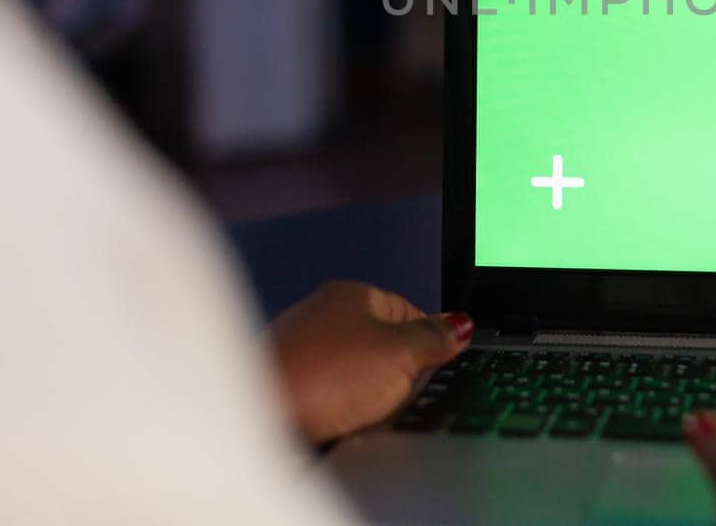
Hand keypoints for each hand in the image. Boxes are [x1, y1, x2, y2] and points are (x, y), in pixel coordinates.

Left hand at [268, 281, 472, 442]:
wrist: (256, 419)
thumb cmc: (320, 377)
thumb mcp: (399, 354)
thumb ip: (433, 338)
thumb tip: (458, 324)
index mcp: (351, 293)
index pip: (409, 310)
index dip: (428, 340)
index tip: (438, 363)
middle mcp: (321, 314)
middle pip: (381, 344)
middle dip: (394, 373)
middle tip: (394, 392)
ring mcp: (301, 348)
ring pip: (354, 375)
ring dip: (364, 396)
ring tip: (358, 410)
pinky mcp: (286, 383)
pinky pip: (328, 398)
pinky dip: (337, 411)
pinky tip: (335, 421)